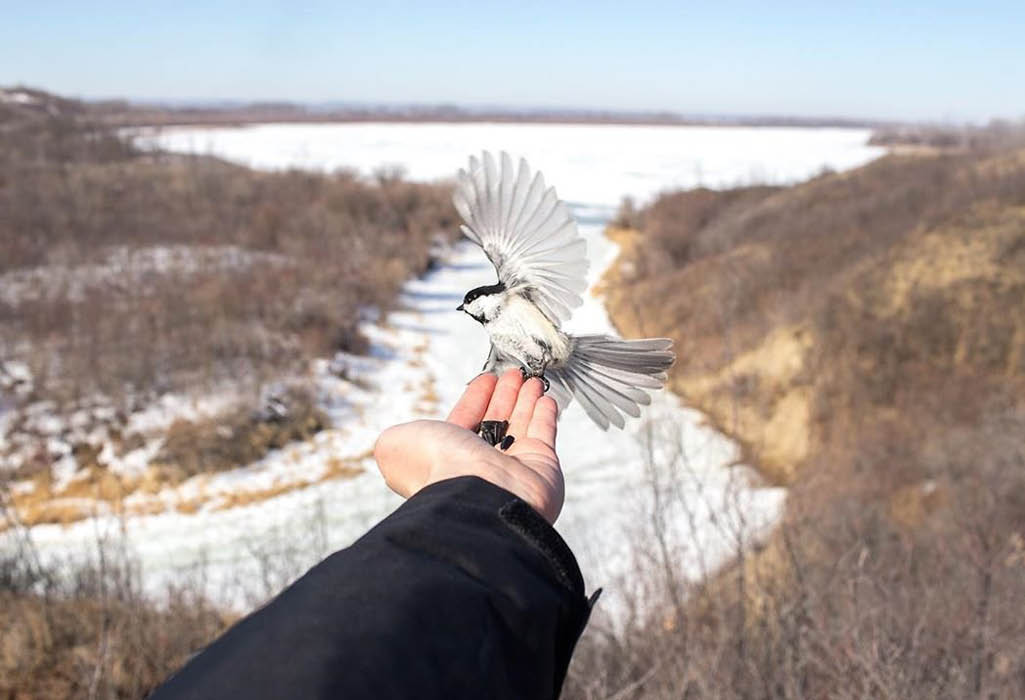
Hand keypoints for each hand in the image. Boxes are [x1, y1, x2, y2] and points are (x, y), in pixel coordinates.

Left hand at [374, 369, 563, 522]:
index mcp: (448, 459)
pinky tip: (544, 397)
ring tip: (530, 378)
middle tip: (512, 373)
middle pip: (495, 421)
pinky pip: (545, 434)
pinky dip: (545, 414)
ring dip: (525, 399)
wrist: (480, 495)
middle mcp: (481, 465)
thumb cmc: (439, 469)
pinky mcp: (541, 467)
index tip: (486, 379)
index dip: (475, 399)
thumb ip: (394, 438)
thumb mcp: (397, 445)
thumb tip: (390, 442)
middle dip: (503, 396)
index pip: (465, 422)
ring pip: (521, 425)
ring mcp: (513, 468)